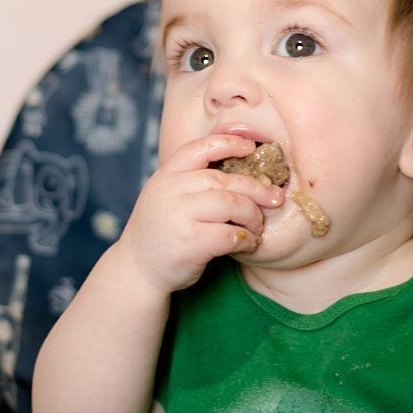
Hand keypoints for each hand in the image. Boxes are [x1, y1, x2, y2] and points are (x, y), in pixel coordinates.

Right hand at [117, 134, 284, 295]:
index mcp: (167, 175)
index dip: (229, 143)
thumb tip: (242, 170)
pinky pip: (230, 234)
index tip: (252, 147)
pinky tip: (248, 243)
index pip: (200, 148)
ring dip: (252, 215)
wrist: (137, 269)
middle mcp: (171, 190)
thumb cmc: (161, 231)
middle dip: (256, 188)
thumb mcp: (166, 195)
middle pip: (224, 179)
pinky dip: (246, 238)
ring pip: (231, 204)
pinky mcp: (190, 242)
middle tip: (275, 197)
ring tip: (257, 226)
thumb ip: (192, 181)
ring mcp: (179, 215)